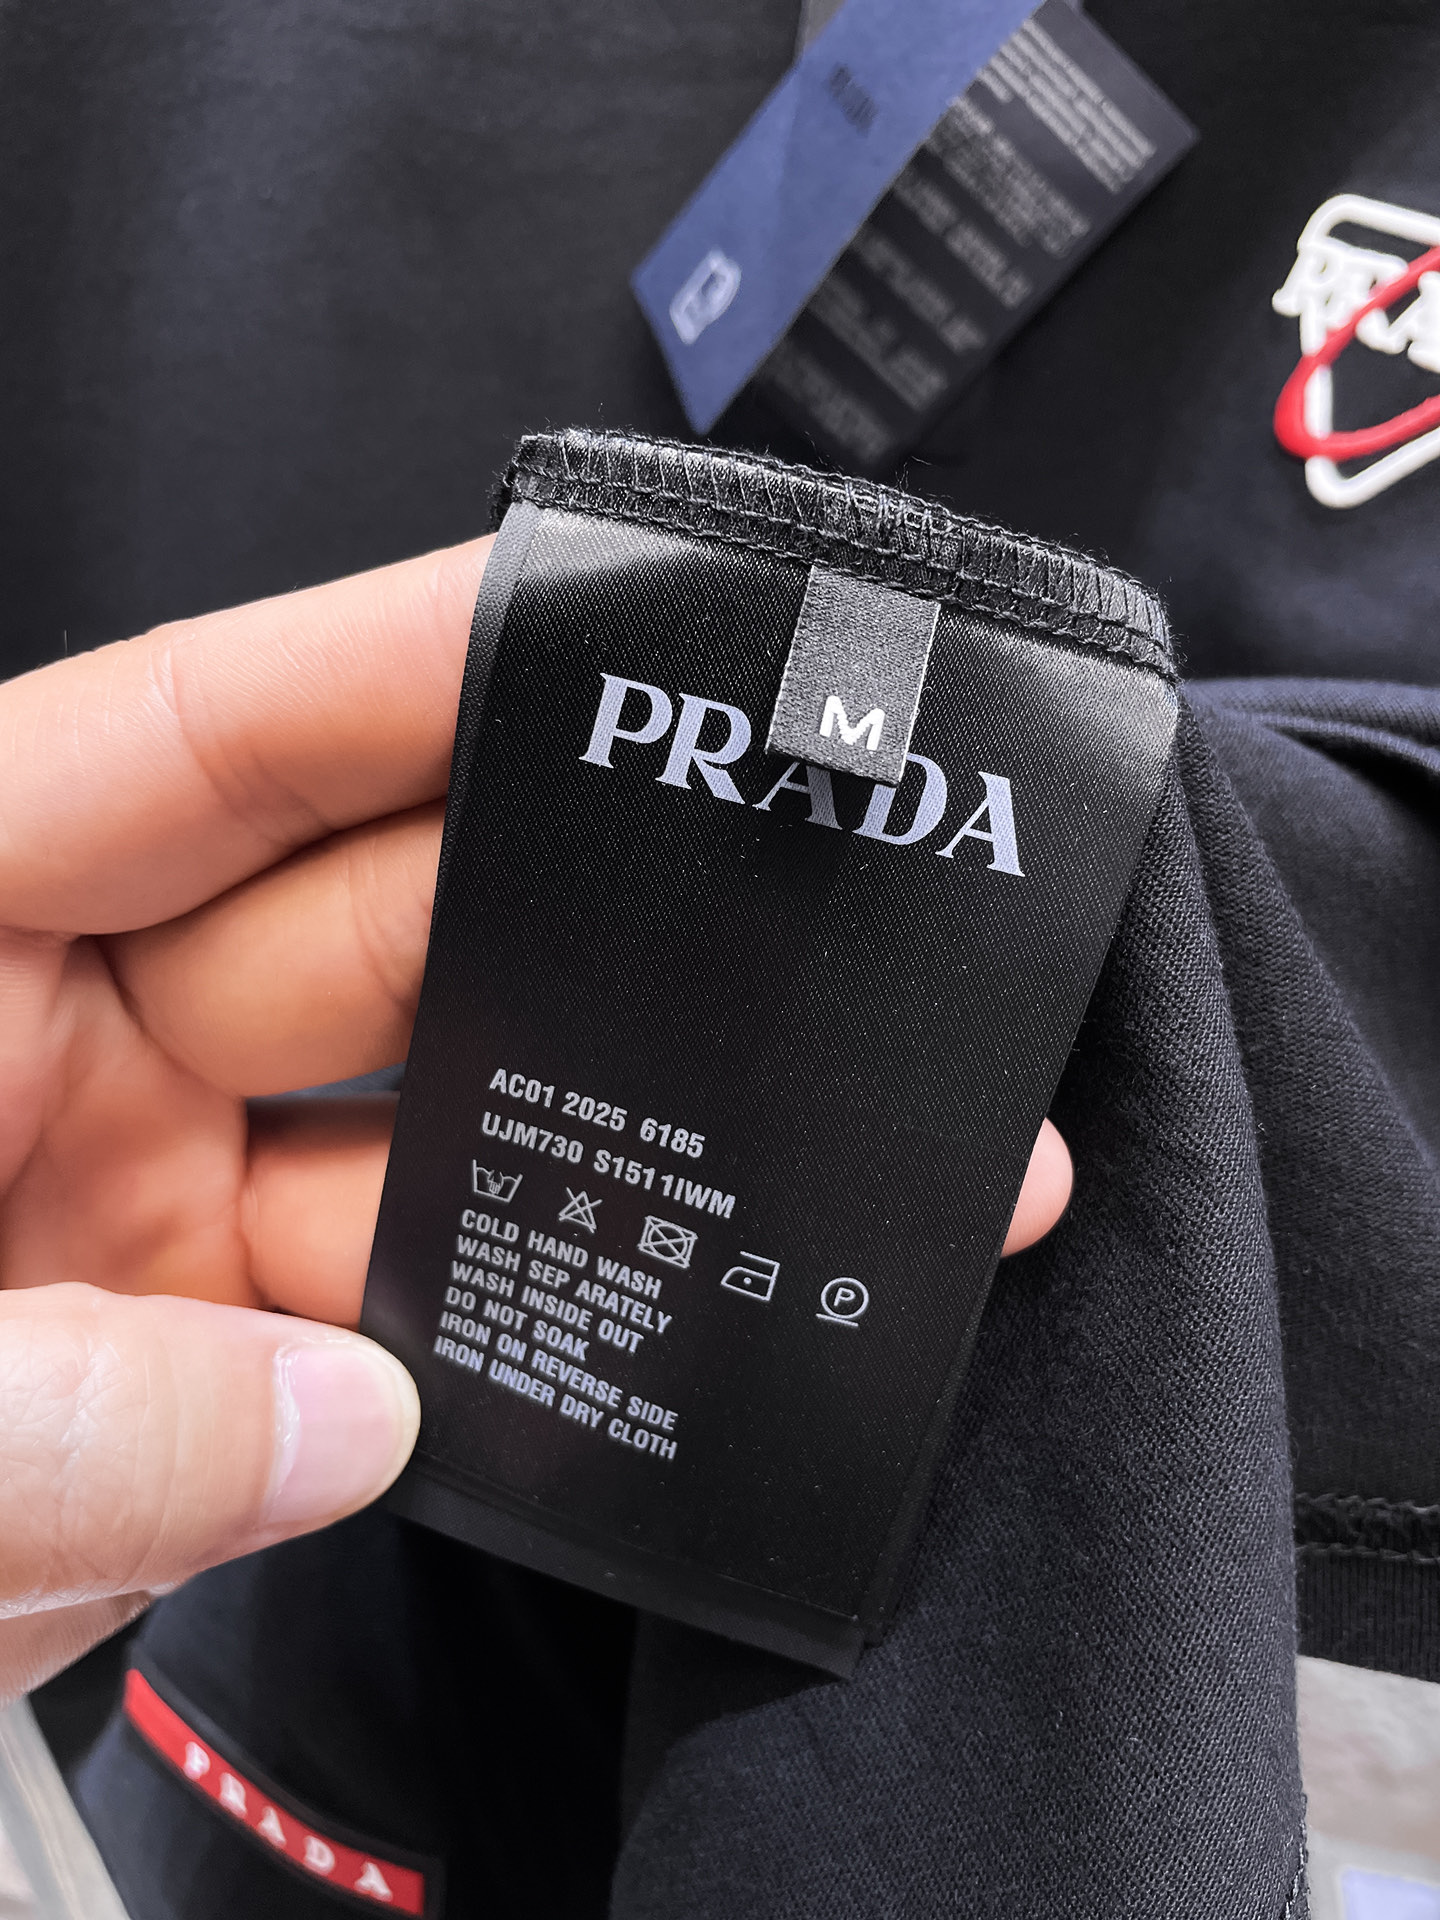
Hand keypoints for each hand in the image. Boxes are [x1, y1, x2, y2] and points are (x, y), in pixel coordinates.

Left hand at [0, 537, 1070, 1700]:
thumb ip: (46, 1428)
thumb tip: (341, 1416)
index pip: (189, 746)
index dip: (393, 670)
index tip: (594, 621)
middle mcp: (46, 1045)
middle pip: (359, 926)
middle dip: (568, 905)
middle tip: (772, 879)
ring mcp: (133, 1209)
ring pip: (410, 1136)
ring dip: (583, 1147)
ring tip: (783, 1129)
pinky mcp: (190, 1364)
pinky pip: (386, 1320)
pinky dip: (512, 1331)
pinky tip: (651, 1316)